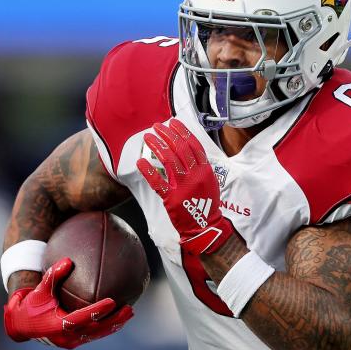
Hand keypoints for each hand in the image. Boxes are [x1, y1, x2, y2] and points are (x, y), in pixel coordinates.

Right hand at [3, 257, 133, 348]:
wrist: (23, 326)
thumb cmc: (32, 305)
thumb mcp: (40, 290)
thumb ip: (53, 276)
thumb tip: (67, 260)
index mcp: (57, 325)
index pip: (81, 318)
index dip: (97, 310)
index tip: (113, 301)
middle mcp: (66, 337)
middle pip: (95, 329)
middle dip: (113, 320)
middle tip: (128, 309)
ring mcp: (71, 341)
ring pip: (97, 334)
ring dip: (114, 325)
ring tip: (129, 313)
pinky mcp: (75, 342)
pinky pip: (94, 335)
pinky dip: (107, 327)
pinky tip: (119, 318)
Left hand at [137, 120, 234, 254]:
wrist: (204, 226)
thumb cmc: (206, 204)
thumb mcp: (209, 181)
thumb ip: (200, 166)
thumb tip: (187, 149)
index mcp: (205, 170)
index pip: (193, 145)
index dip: (182, 132)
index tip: (173, 123)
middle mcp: (195, 176)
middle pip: (180, 149)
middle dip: (168, 135)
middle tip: (157, 127)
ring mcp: (183, 186)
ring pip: (169, 160)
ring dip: (157, 146)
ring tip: (149, 137)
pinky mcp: (171, 198)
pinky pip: (157, 181)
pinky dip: (148, 170)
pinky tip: (141, 161)